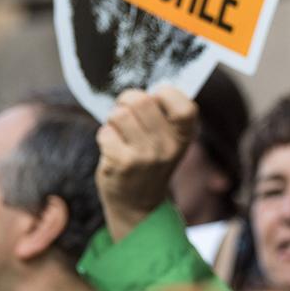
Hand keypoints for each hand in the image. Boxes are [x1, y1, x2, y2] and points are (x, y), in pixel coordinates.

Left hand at [96, 88, 199, 241]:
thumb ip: (164, 115)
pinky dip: (104, 136)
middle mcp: (168, 146)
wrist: (137, 204)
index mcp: (185, 135)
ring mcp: (145, 156)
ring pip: (119, 114)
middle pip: (142, 100)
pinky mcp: (122, 164)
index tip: (156, 99)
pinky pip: (105, 132)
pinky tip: (111, 148)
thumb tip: (145, 86)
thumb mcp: (169, 140)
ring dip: (114, 120)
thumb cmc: (151, 160)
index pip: (183, 104)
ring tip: (119, 132)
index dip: (165, 93)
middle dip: (127, 100)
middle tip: (126, 111)